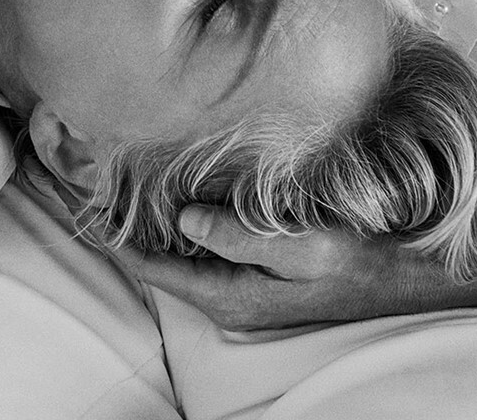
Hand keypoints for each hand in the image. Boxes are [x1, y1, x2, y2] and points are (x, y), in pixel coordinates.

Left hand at [111, 208, 476, 328]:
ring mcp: (234, 285)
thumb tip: (183, 220)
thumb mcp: (298, 248)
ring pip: (174, 253)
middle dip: (123, 225)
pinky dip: (173, 221)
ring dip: (146, 221)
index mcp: (227, 294)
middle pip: (156, 260)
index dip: (116, 235)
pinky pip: (196, 247)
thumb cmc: (348, 259)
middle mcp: (223, 295)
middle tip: (88, 181)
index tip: (85, 202)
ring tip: (113, 180)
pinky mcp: (246, 271)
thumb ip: (238, 236)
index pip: (152, 266)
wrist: (392, 275)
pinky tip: (164, 190)